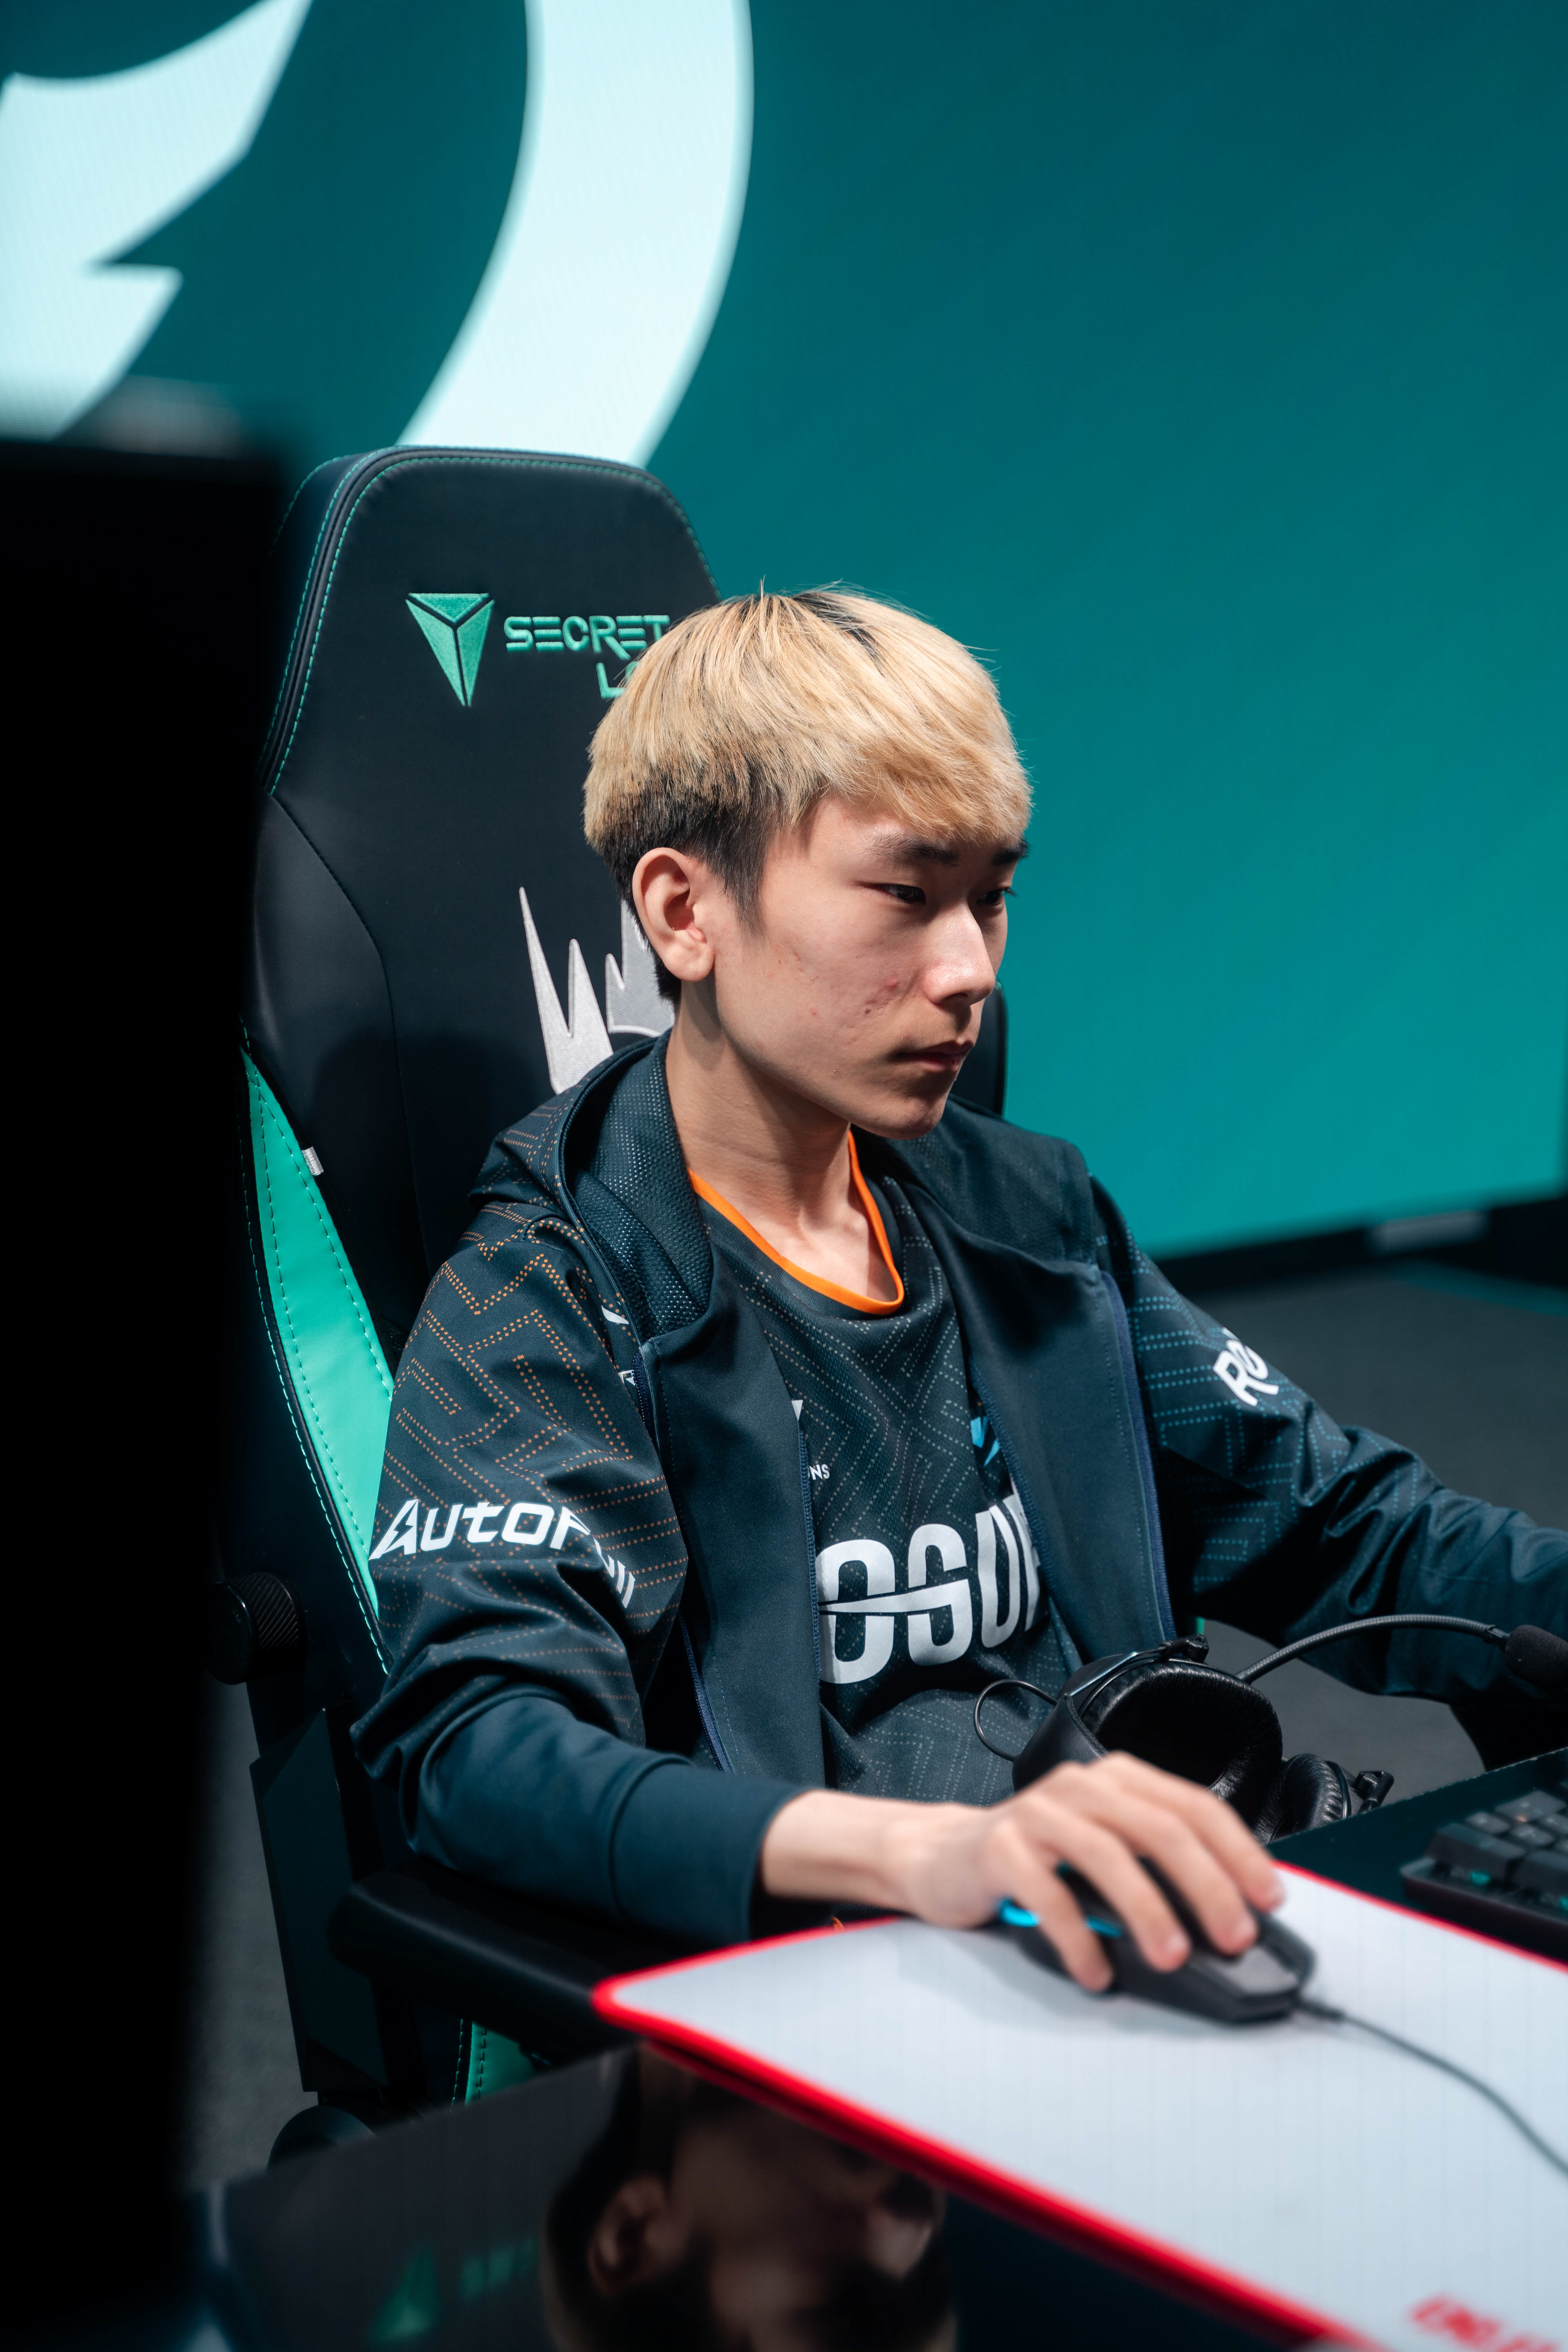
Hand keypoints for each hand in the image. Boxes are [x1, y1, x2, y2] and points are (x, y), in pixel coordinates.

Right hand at [759, 1754, 1282, 1990]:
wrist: (941, 1857)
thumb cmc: (1035, 1859)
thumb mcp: (1103, 1849)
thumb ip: (1154, 1866)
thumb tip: (1229, 1915)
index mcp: (1117, 1779)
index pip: (1194, 1805)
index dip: (1238, 1851)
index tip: (1268, 1898)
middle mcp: (1079, 1786)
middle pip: (1158, 1828)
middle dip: (1206, 1885)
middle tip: (1233, 1936)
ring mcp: (1037, 1812)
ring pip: (1107, 1855)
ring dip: (1148, 1910)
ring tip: (1172, 1956)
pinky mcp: (999, 1846)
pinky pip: (1049, 1893)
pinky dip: (1079, 1938)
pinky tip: (1098, 1972)